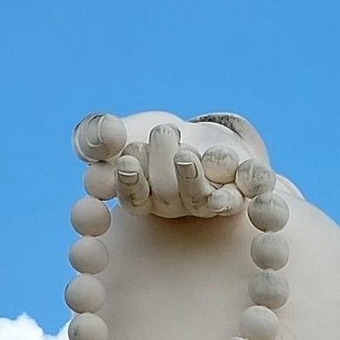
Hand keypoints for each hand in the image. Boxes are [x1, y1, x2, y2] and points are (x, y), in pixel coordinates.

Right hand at [74, 110, 270, 222]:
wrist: (188, 132)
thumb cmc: (140, 137)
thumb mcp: (111, 132)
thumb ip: (96, 135)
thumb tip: (109, 136)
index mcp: (139, 198)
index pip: (132, 200)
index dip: (130, 184)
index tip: (126, 163)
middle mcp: (173, 207)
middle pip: (165, 196)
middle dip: (160, 162)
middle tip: (162, 132)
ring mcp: (206, 202)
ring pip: (200, 199)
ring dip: (192, 176)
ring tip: (184, 153)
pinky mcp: (240, 190)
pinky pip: (244, 189)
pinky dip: (244, 177)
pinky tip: (238, 166)